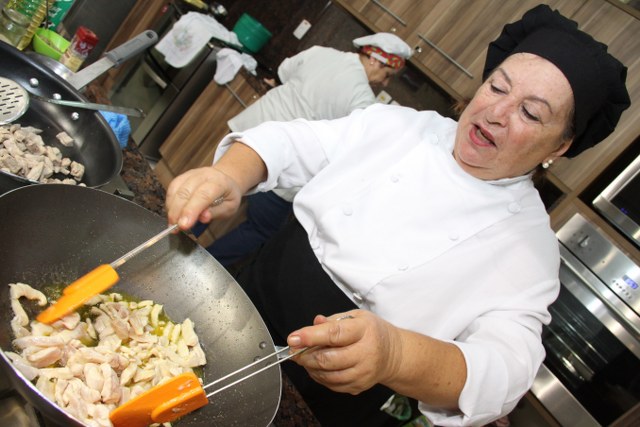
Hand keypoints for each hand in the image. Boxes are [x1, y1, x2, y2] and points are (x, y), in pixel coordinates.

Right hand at [166, 166, 242, 229]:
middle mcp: (204, 175)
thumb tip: (203, 217)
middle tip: (176, 228)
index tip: (184, 225)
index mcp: (219, 182)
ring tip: (173, 223)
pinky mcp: (182, 177)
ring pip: (176, 190)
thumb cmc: (227, 195)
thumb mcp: (230, 207)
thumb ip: (216, 212)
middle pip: (185, 192)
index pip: (203, 195)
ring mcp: (191, 174)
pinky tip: (172, 214)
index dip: (191, 211)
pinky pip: (171, 189)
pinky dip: (169, 203)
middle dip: (178, 212)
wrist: (225, 180)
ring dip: (172, 209)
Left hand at [286, 310, 401, 394]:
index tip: (293, 338)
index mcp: (364, 331)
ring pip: (328, 375)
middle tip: (294, 349)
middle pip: (328, 359)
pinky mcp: (359, 386)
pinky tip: (318, 367)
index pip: (334, 334)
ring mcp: (363, 373)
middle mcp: (366, 353)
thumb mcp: (356, 317)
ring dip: (310, 367)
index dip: (311, 336)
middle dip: (305, 355)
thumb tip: (314, 323)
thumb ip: (333, 320)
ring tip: (305, 357)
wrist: (393, 354)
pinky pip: (332, 385)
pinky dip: (319, 376)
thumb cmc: (371, 332)